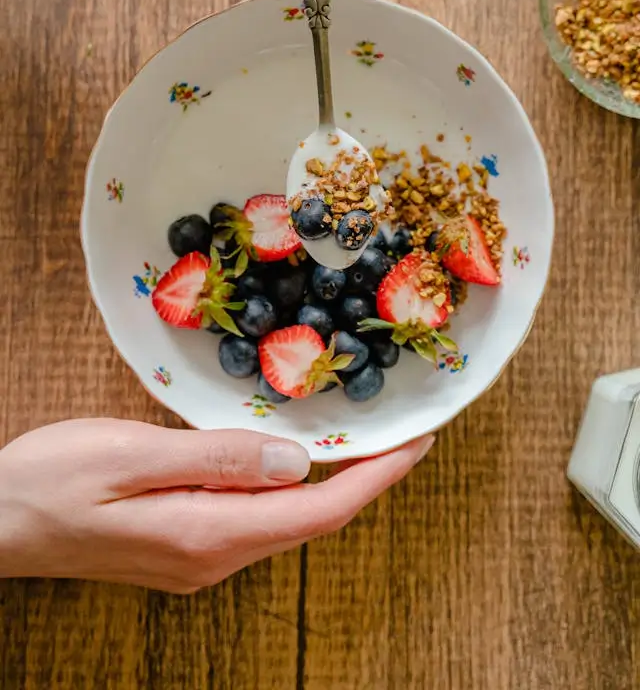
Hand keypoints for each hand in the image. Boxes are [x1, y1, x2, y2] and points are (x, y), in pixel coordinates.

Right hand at [0, 419, 433, 592]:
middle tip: (401, 434)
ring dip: (330, 484)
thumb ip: (216, 459)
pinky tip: (292, 460)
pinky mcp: (184, 549)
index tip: (417, 444)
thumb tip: (295, 461)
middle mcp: (213, 557)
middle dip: (364, 479)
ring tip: (361, 442)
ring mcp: (198, 559)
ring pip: (286, 521)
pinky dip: (290, 489)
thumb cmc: (52, 481)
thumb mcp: (131, 455)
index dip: (374, 478)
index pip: (318, 510)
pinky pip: (257, 520)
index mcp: (208, 533)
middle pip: (311, 519)